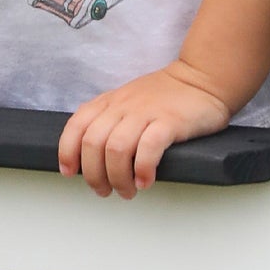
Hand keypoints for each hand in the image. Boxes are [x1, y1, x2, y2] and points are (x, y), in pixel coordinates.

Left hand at [58, 61, 230, 197]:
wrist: (202, 78)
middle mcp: (123, 106)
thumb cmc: (165, 96)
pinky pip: (148, 147)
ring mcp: (146, 112)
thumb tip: (90, 156)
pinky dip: (142, 169)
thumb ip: (108, 119)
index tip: (71, 173)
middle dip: (94, 175)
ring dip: (118, 178)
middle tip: (105, 190)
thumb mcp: (127, 101)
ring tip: (128, 190)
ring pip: (116, 149)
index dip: (67, 152)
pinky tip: (145, 180)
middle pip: (93, 143)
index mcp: (110, 102)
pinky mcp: (169, 121)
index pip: (76, 126)